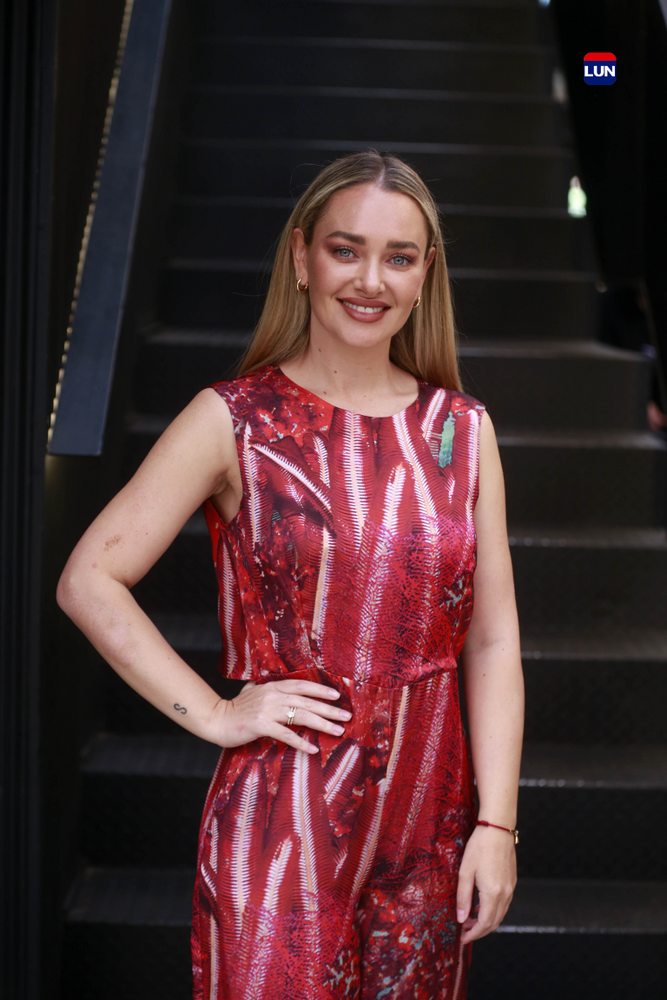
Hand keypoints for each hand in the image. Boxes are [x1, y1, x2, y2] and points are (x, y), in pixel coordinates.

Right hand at [211, 678, 351, 753]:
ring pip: (301, 716)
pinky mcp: (261, 725)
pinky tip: (313, 749)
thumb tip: (275, 685)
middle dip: (329, 709)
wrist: (217, 720)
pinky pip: (286, 734)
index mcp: (273, 686)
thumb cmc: (236, 708)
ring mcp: (267, 710)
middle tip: (347, 716)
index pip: (302, 686)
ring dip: (322, 724)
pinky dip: (301, 742)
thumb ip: (266, 688)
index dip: (320, 690)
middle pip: (307, 702)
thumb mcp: (253, 692)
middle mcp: (273, 695)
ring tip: (338, 731)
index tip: (337, 697)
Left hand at [456, 824, 516, 944]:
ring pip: (500, 914)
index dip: (473, 934)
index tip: (462, 938)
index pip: (484, 923)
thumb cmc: (480, 846)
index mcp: (493, 893)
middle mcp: (505, 894)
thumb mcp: (465, 871)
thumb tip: (461, 918)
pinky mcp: (512, 881)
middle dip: (480, 930)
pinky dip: (493, 911)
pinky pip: (504, 904)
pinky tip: (481, 905)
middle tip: (465, 931)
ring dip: (487, 921)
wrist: (498, 828)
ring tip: (470, 919)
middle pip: (494, 922)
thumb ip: (463, 897)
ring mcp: (511, 888)